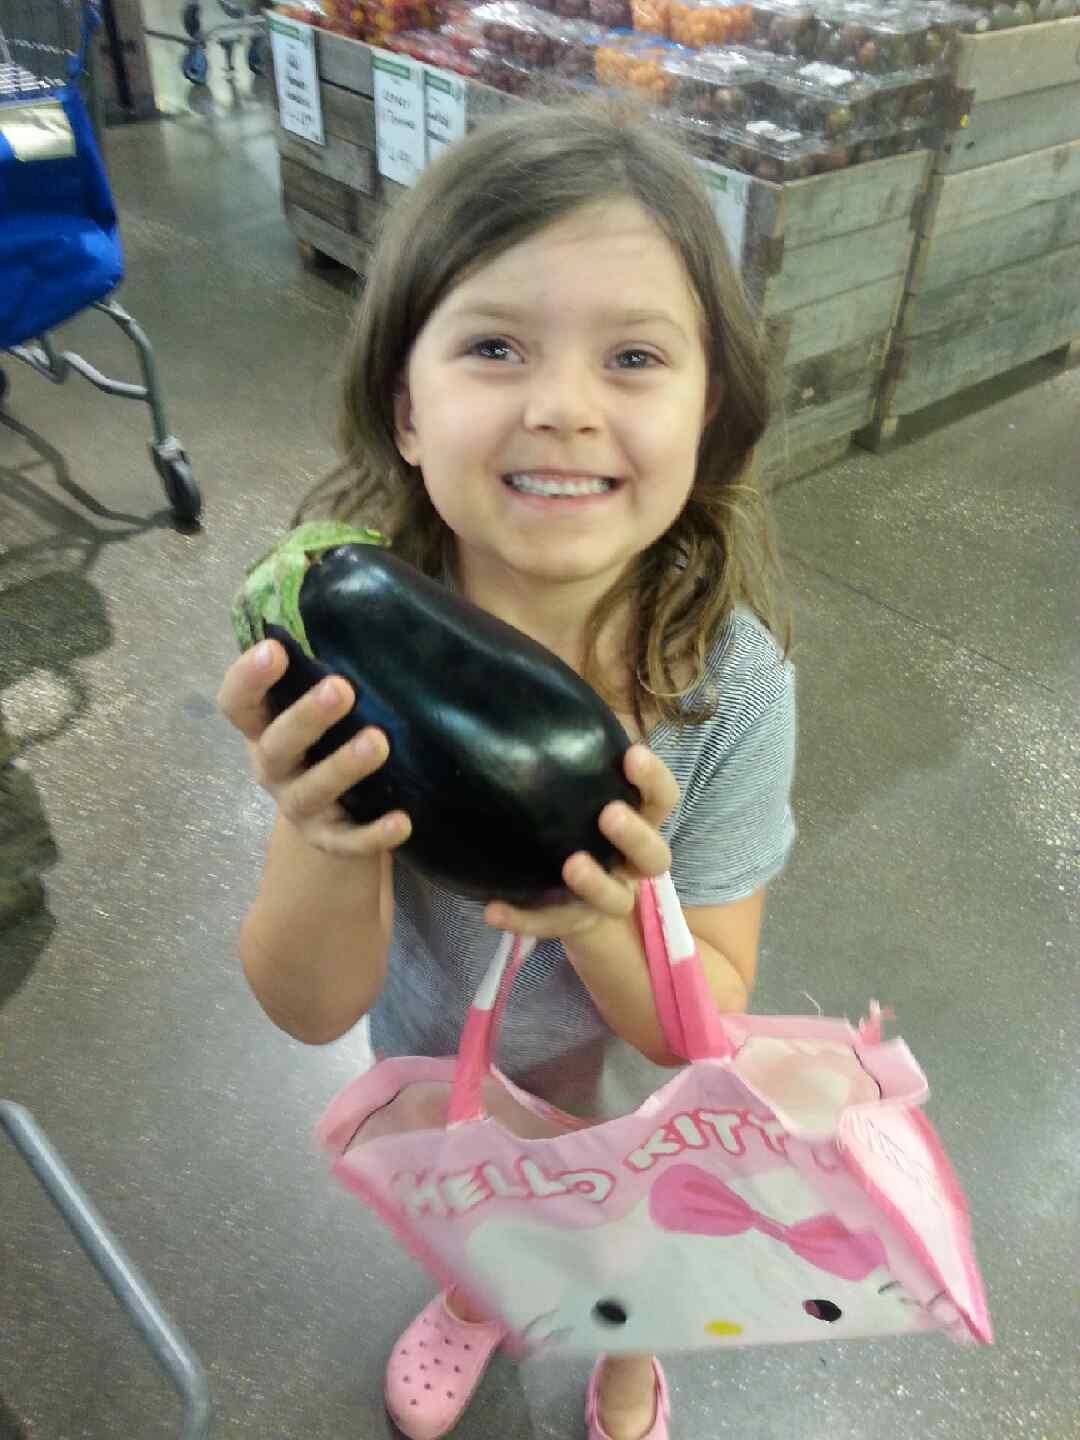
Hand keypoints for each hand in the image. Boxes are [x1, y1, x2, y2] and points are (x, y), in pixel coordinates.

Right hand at [217, 639, 411, 858]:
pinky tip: (403, 821)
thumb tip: (380, 597)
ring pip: (311, 791)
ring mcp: (300, 808)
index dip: (248, 678)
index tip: (275, 649)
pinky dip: (374, 833)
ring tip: (378, 743)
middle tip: (341, 689)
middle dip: (306, 718)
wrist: (336, 819)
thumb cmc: (329, 741)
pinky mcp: (331, 840)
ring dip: (342, 767)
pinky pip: (349, 841)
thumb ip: (328, 667)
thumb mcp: (320, 708)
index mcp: (263, 728)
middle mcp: (274, 767)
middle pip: (276, 746)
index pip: (237, 703)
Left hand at [483, 744, 678, 940]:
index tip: (631, 754)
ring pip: (617, 898)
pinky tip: (493, 910)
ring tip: (570, 865)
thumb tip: (531, 679)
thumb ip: (567, 743)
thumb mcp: (574, 779)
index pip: (662, 800)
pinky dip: (524, 920)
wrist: (562, 885)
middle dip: (634, 834)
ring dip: (596, 882)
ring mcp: (605, 897)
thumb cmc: (570, 814)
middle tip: (608, 813)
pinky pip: (550, 926)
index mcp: (639, 820)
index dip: (653, 779)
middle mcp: (631, 862)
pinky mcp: (570, 922)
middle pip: (655, 856)